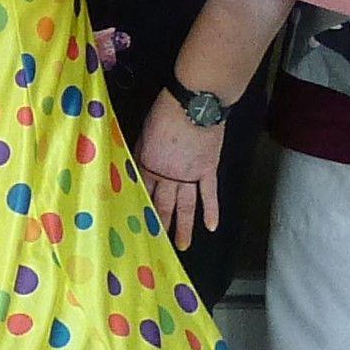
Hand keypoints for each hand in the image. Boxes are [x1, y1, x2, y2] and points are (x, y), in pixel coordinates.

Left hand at [133, 103, 223, 249]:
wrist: (194, 103)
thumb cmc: (166, 110)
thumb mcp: (145, 131)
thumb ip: (143, 150)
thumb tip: (139, 164)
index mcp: (148, 163)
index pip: (142, 189)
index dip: (140, 205)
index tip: (137, 222)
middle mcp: (167, 175)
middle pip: (162, 203)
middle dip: (159, 224)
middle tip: (156, 244)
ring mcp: (189, 175)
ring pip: (185, 206)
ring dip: (183, 227)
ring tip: (181, 246)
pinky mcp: (208, 170)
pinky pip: (209, 194)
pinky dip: (212, 211)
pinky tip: (211, 227)